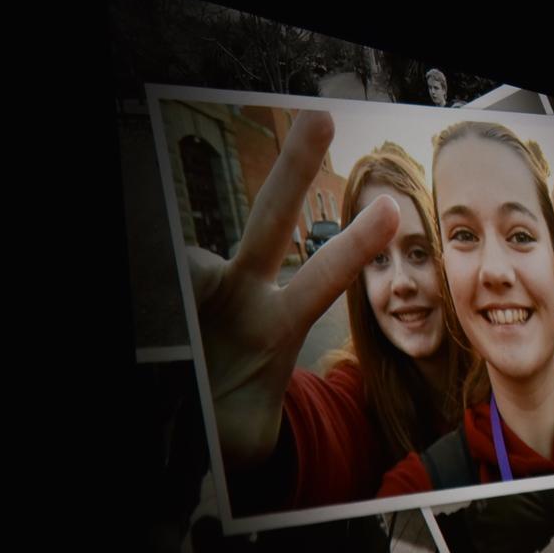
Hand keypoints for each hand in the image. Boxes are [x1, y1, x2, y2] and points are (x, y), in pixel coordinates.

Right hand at [185, 111, 399, 466]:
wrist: (193, 416)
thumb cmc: (229, 417)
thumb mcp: (247, 434)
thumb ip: (252, 426)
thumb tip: (231, 417)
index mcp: (279, 323)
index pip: (323, 276)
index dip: (355, 248)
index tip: (393, 209)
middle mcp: (244, 293)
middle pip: (270, 222)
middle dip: (295, 169)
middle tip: (322, 118)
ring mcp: (205, 286)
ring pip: (193, 258)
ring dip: (185, 278)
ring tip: (186, 334)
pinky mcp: (172, 289)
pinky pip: (165, 275)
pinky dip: (160, 287)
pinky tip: (167, 331)